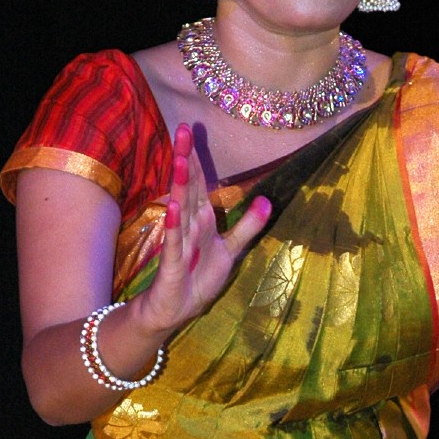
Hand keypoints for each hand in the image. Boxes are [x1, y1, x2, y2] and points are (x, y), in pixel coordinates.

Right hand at [134, 124, 271, 337]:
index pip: (198, 182)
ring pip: (181, 208)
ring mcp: (179, 242)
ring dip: (179, 185)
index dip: (194, 157)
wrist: (173, 310)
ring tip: (177, 158)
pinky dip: (175, 226)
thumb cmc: (198, 278)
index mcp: (202, 219)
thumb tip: (266, 200)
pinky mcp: (171, 265)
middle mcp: (188, 225)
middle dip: (184, 159)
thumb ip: (248, 226)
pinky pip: (174, 243)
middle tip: (181, 129)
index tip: (190, 129)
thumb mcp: (231, 250)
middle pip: (187, 187)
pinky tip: (174, 208)